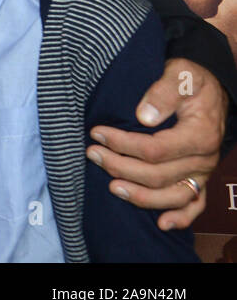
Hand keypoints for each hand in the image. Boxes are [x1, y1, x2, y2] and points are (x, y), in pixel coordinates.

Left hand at [86, 57, 225, 229]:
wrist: (208, 87)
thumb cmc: (191, 80)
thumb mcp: (179, 75)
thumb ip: (163, 93)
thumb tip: (144, 117)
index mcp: (199, 135)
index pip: (155, 149)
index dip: (123, 144)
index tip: (97, 134)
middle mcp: (204, 159)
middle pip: (158, 175)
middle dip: (120, 166)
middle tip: (92, 154)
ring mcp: (202, 172)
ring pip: (172, 196)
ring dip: (140, 196)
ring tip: (111, 187)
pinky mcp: (199, 178)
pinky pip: (195, 205)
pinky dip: (181, 218)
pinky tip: (161, 224)